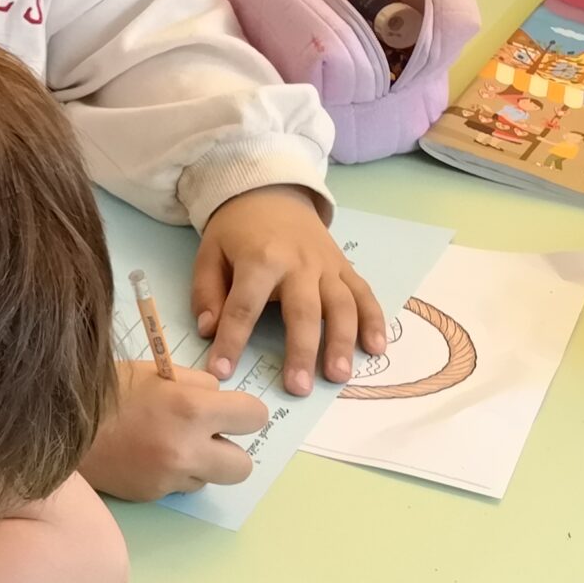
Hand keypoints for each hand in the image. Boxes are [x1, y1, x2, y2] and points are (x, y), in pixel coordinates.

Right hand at [82, 362, 266, 499]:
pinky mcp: (152, 495)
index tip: (227, 411)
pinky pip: (178, 487)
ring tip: (166, 444)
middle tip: (205, 436)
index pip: (255, 418)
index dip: (243, 413)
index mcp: (192, 409)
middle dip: (229, 450)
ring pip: (210, 479)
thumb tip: (222, 402)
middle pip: (243, 466)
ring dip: (197, 463)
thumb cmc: (109, 389)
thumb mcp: (157, 372)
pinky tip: (145, 456)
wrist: (59, 423)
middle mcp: (186, 449)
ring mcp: (169, 478)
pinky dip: (170, 473)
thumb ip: (198, 386)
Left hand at [192, 185, 384, 394]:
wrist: (271, 193)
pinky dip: (374, 321)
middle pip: (303, 311)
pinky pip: (364, 295)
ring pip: (341, 305)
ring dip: (342, 342)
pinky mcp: (345, 267)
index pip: (244, 306)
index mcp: (260, 259)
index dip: (232, 340)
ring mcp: (327, 266)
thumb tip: (208, 331)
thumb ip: (207, 293)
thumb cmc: (236, 231)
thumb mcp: (209, 254)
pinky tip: (376, 349)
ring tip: (338, 376)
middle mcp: (299, 263)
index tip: (222, 372)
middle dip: (301, 351)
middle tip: (298, 388)